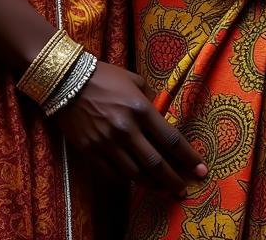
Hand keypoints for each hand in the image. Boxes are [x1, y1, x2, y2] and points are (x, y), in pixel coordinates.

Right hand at [52, 60, 207, 193]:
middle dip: (174, 179)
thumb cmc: (103, 76)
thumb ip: (149, 100)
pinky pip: (113, 174)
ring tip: (163, 189)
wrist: (65, 79)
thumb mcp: (133, 80)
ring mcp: (107, 143)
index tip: (200, 169)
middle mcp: (126, 129)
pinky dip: (128, 181)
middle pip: (156, 163)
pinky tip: (137, 182)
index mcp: (140, 108)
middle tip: (184, 190)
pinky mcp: (90, 151)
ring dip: (153, 185)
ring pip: (136, 174)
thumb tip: (160, 117)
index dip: (188, 157)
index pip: (170, 139)